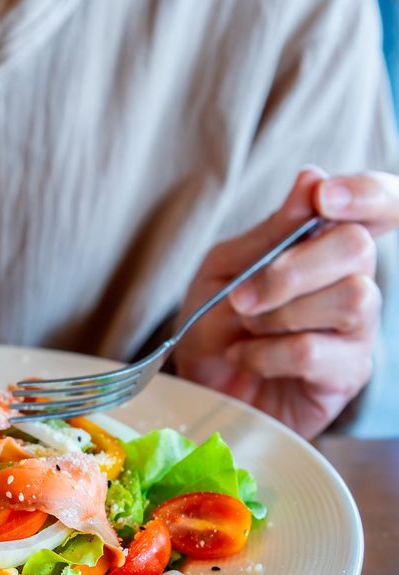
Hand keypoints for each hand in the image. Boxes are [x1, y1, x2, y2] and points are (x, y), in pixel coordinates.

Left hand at [174, 168, 389, 438]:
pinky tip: (247, 359)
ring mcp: (357, 330)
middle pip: (358, 247)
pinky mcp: (348, 374)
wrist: (200, 390)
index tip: (324, 198)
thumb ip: (269, 233)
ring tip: (246, 330)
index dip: (367, 193)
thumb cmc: (214, 326)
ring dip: (278, 314)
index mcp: (325, 246)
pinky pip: (315, 351)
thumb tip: (313, 179)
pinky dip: (265, 354)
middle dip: (290, 269)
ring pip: (349, 298)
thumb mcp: (224, 271)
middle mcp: (353, 280)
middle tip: (242, 297)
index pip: (381, 204)